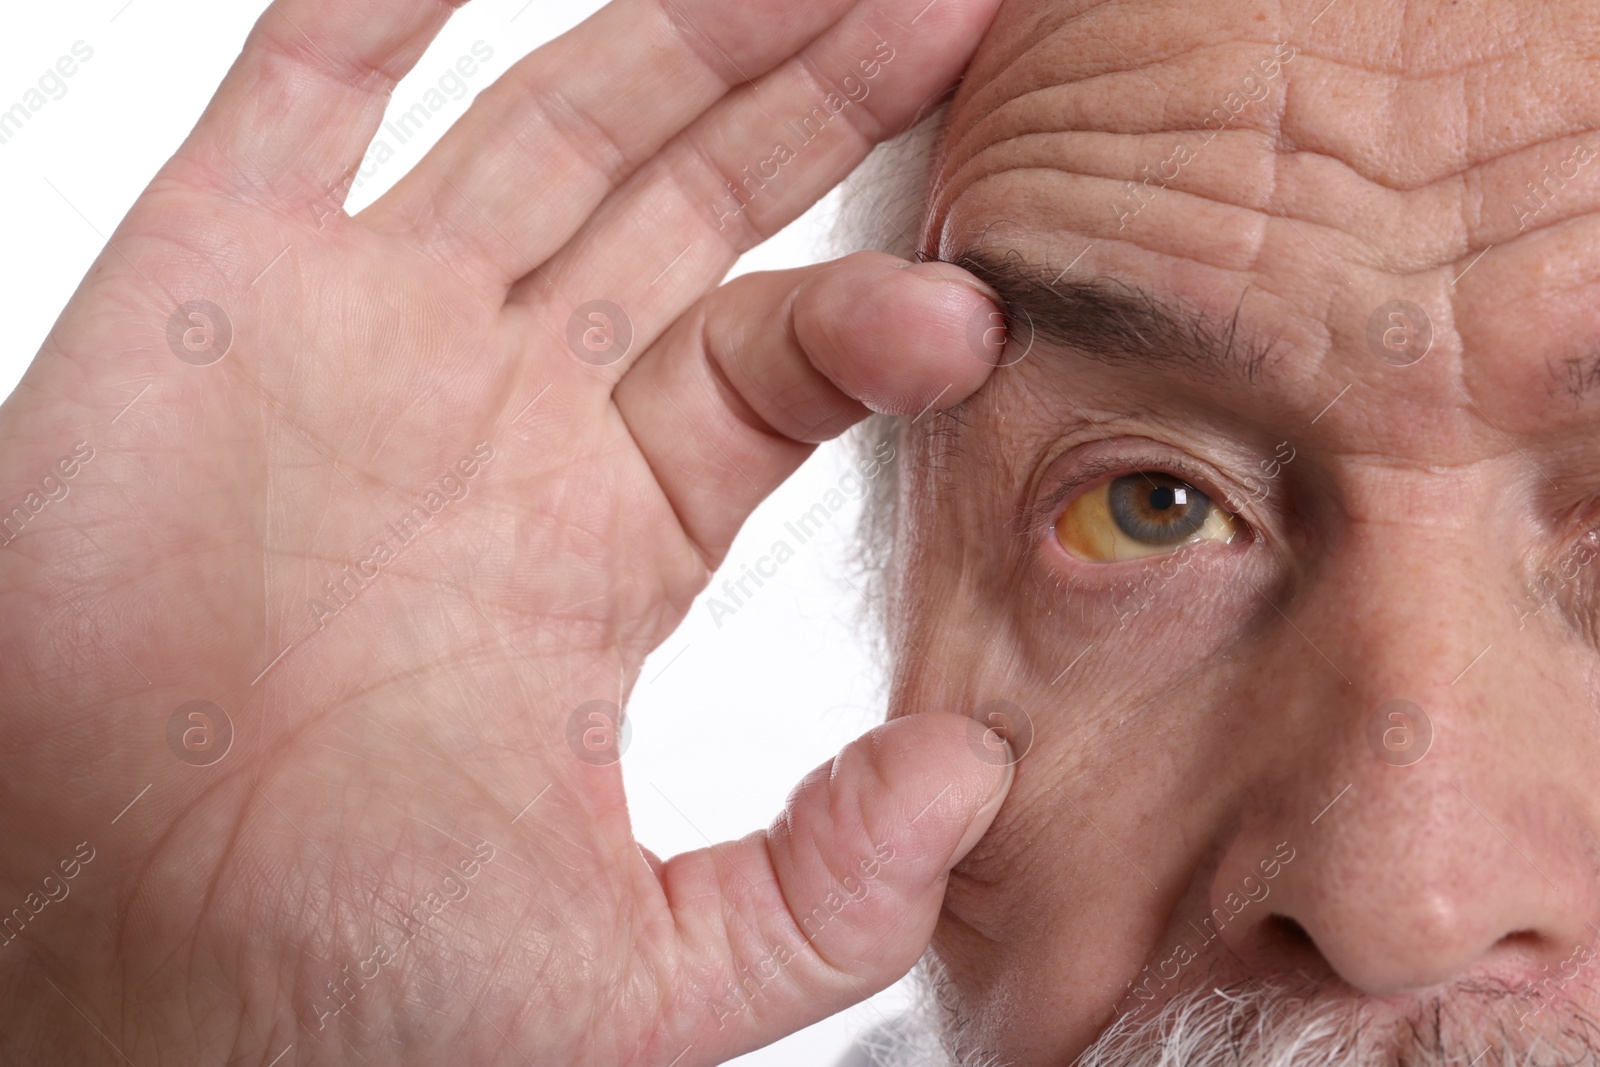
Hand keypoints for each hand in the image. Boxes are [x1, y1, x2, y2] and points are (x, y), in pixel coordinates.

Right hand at [0, 0, 1011, 1061]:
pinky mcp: (210, 285)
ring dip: (679, 27)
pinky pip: (307, 90)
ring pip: (549, 120)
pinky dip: (386, 0)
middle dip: (817, 91)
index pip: (773, 361)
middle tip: (952, 5)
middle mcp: (499, 413)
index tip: (965, 314)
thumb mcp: (641, 976)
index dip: (875, 316)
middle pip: (693, 201)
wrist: (123, 983)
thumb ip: (828, 889)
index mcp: (602, 535)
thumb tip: (973, 774)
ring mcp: (364, 332)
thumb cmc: (345, 986)